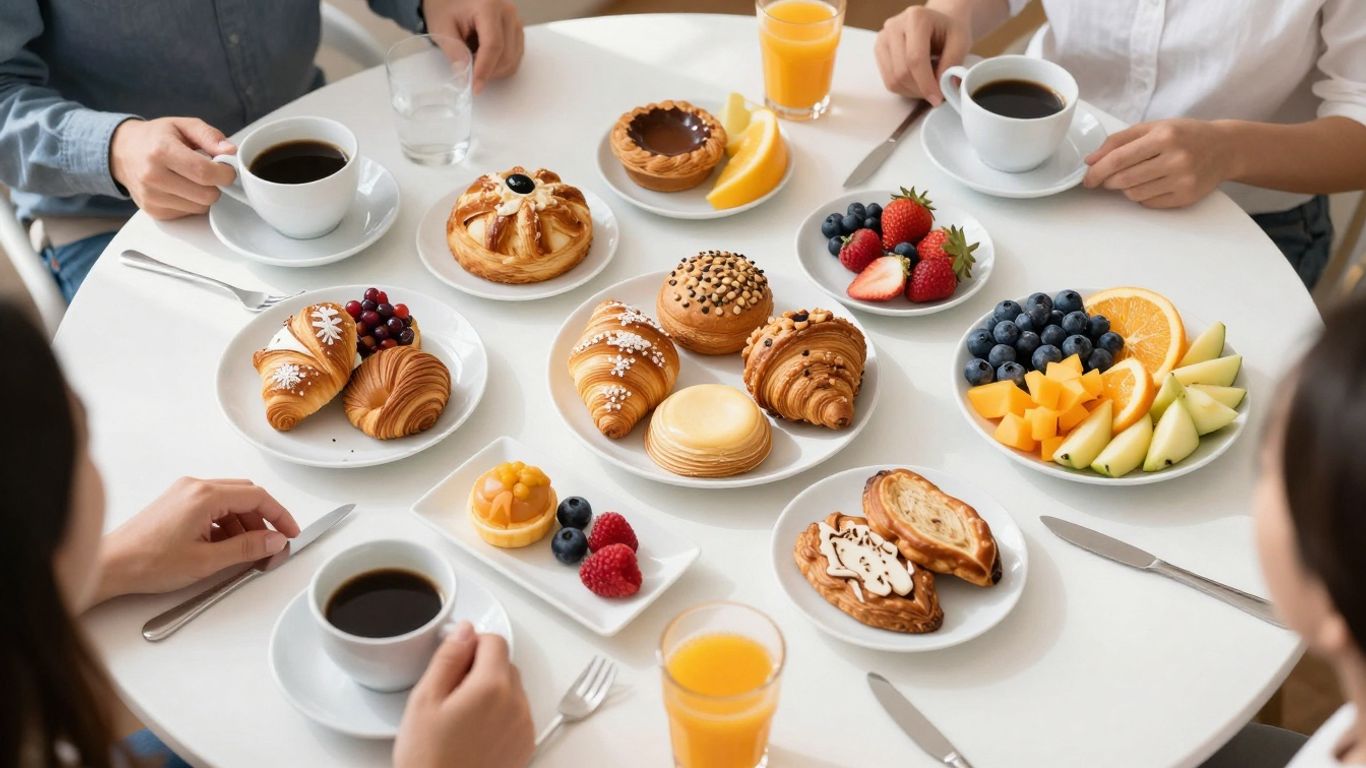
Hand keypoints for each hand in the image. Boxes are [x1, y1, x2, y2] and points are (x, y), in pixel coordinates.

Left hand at [93, 478, 299, 604]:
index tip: (290, 533)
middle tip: (271, 544)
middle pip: (245, 495)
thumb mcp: (207, 561)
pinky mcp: (176, 502)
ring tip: (245, 554)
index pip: (257, 497)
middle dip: (262, 520)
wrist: (110, 565)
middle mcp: (195, 486)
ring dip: (243, 524)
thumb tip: (274, 540)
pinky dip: (225, 524)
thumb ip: (246, 549)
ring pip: (229, 501)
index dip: (279, 515)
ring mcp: (184, 493)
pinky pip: (212, 507)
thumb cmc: (148, 562)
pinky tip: (224, 548)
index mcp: (205, 495)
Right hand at [110, 117, 237, 219]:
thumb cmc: (156, 137)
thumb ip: (209, 136)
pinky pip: (188, 213)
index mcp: (161, 151)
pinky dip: (192, 202)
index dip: (225, 174)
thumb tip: (230, 152)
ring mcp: (151, 197)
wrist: (122, 151)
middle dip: (216, 185)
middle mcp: (153, 176)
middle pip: (206, 195)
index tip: (227, 169)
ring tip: (193, 179)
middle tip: (210, 174)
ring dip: (205, 195)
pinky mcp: (154, 211)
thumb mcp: (183, 125)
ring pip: (200, 207)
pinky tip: (182, 188)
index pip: (204, 173)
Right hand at [395, 623, 533, 767]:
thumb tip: (464, 630)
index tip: (454, 661)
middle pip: (505, 664)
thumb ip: (449, 658)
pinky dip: (500, 714)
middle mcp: (516, 704)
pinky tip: (474, 731)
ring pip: (512, 688)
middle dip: (480, 669)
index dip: (471, 645)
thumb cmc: (427, 758)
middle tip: (450, 694)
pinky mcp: (526, 745)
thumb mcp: (425, 700)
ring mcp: (525, 726)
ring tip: (461, 717)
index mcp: (492, 687)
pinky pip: (517, 713)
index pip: (494, 641)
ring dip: (491, 691)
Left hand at [421, 0, 523, 93]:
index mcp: (488, 6)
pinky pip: (515, 56)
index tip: (475, 86)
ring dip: (494, 69)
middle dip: (488, 72)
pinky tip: (484, 58)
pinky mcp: (517, 30)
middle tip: (468, 73)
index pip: (493, 45)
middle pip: (506, 55)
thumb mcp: (442, 27)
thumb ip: (454, 51)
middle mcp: (508, 12)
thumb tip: (466, 76)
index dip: (484, 69)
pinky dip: (500, 64)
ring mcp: (515, 21)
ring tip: (474, 60)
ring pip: (513, 59)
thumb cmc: (445, 6)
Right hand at [875, 4, 972, 103]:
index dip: (926, 83)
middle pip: (902, 72)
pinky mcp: (879, 51)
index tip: (937, 97)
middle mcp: (894, 26)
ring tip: (928, 85)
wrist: (937, 23)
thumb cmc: (948, 30)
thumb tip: (942, 87)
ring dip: (912, 91)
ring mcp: (883, 39)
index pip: (915, 59)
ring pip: (893, 80)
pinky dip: (904, 88)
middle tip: (936, 93)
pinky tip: (917, 81)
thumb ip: (952, 63)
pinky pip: (888, 80)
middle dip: (920, 89)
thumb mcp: (961, 42)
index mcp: (916, 19)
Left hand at [1083, 119, 1236, 208]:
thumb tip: (1090, 160)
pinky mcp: (1187, 196)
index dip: (1097, 172)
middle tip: (1106, 179)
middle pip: (1123, 180)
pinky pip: (1149, 203)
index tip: (1087, 178)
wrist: (1225, 147)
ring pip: (1134, 194)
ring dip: (1125, 188)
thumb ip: (1119, 140)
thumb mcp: (1154, 127)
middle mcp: (1175, 158)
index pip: (1118, 159)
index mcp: (1164, 136)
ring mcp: (1183, 180)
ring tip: (1135, 176)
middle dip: (1107, 182)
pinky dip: (1142, 196)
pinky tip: (1151, 184)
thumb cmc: (1184, 135)